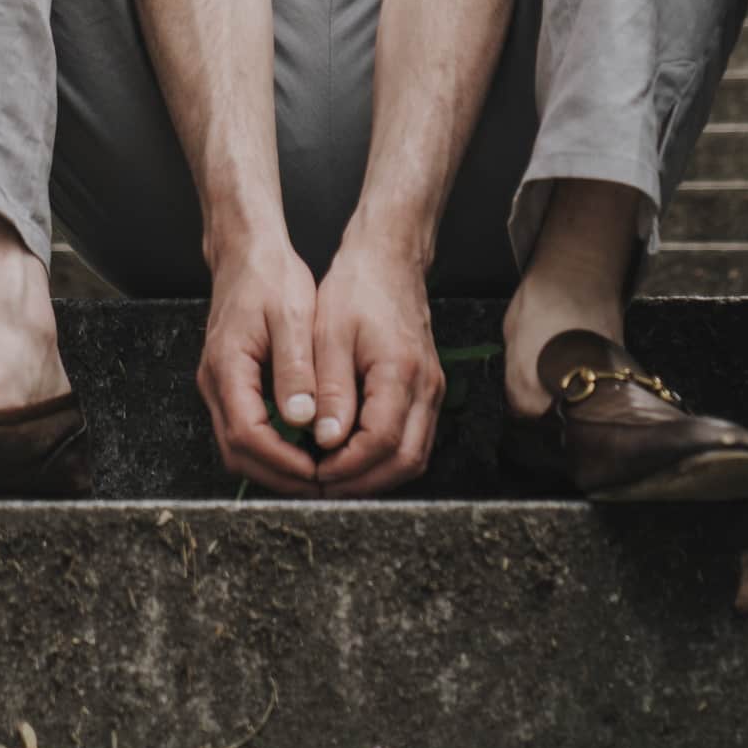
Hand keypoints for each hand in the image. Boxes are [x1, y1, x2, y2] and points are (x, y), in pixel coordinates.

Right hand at [195, 240, 331, 493]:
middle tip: (323, 484)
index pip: (247, 434)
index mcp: (227, 367)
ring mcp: (218, 387)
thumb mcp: (292, 315)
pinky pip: (244, 432)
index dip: (282, 461)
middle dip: (280, 475)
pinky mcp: (229, 386)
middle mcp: (214, 383)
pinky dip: (272, 450)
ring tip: (318, 472)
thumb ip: (295, 368)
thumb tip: (302, 418)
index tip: (317, 470)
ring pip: (239, 448)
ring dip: (276, 467)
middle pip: (238, 453)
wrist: (245, 253)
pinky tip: (304, 448)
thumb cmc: (269, 277)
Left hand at [294, 235, 444, 493]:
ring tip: (333, 478)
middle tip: (322, 487)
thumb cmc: (357, 289)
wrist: (390, 260)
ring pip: (413, 457)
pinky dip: (384, 459)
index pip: (381, 441)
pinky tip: (352, 456)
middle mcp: (426, 387)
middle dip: (362, 483)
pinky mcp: (428, 390)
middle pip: (405, 461)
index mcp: (401, 371)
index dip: (347, 466)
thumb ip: (332, 390)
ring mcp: (432, 390)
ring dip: (375, 476)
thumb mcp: (330, 335)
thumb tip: (328, 440)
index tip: (314, 472)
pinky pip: (413, 440)